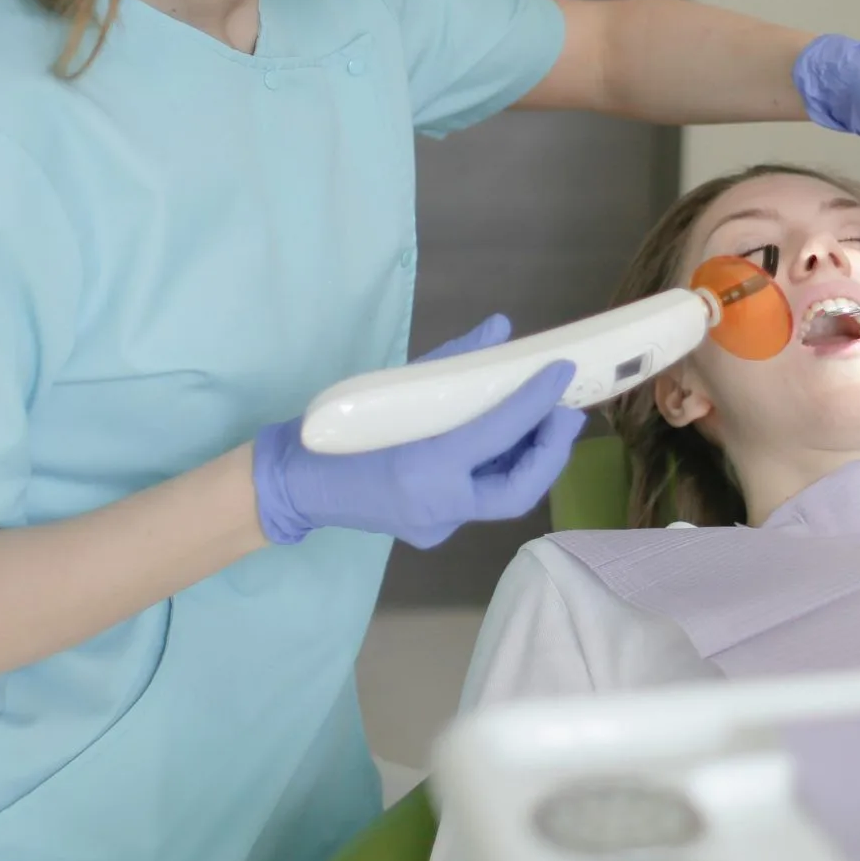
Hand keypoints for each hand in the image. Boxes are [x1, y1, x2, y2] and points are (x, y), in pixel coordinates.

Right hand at [251, 315, 585, 548]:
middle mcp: (436, 508)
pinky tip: (509, 439)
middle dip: (550, 449)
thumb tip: (501, 330)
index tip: (559, 371)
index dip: (534, 402)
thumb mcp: (392, 386)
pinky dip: (501, 467)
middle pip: (518, 490)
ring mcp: (435, 526)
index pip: (496, 435)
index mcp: (422, 470)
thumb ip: (452, 361)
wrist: (294, 484)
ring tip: (545, 419)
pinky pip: (480, 498)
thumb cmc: (334, 430)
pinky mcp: (433, 530)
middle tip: (565, 410)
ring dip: (531, 458)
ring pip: (503, 497)